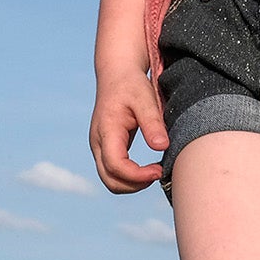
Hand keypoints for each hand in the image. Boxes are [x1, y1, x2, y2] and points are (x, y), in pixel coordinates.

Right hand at [89, 70, 167, 192]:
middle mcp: (98, 142)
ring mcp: (99, 147)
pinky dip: (129, 178)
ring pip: (109, 179)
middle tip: (159, 174)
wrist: (116, 75)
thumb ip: (152, 123)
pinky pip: (113, 172)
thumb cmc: (131, 85)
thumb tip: (161, 146)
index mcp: (106, 131)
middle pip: (109, 180)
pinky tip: (148, 169)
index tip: (159, 170)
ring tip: (155, 172)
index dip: (137, 175)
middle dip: (134, 185)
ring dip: (132, 184)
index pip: (116, 165)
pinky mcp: (105, 148)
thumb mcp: (145, 99)